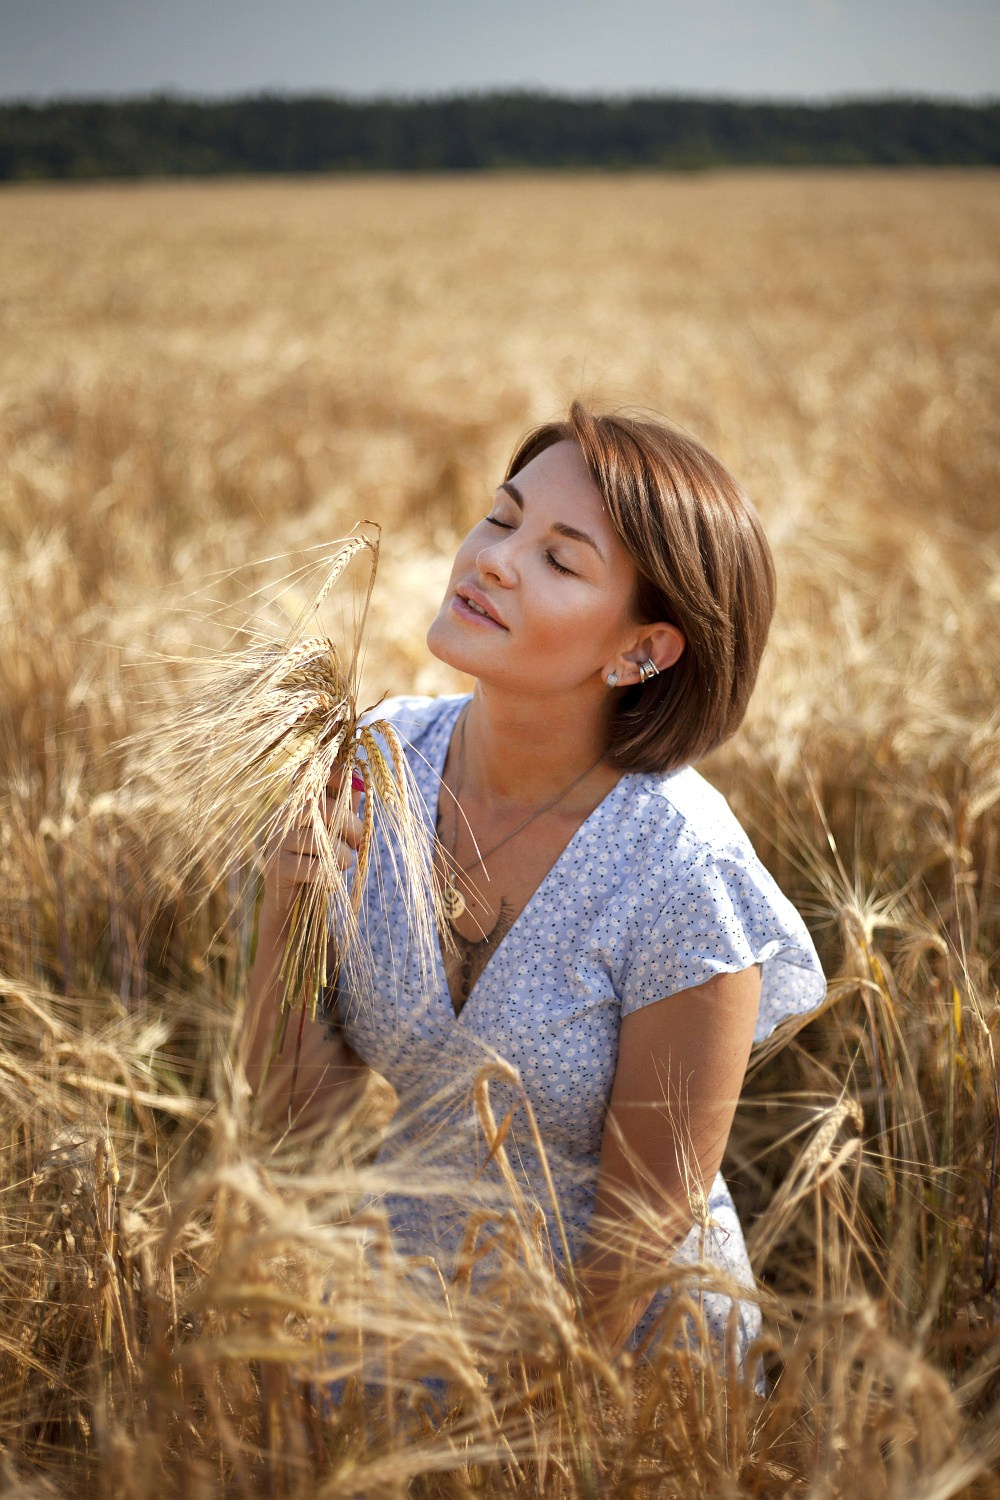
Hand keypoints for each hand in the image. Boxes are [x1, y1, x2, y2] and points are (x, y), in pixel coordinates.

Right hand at [261, 767, 364, 919]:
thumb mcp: (333, 832)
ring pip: (322, 839)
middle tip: (357, 844)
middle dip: (352, 827)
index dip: (335, 773)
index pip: (309, 772)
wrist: (289, 905)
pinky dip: (329, 877)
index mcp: (298, 804)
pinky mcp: (277, 866)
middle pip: (324, 808)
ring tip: (343, 865)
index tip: (359, 785)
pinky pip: (315, 867)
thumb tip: (363, 782)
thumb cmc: (317, 861)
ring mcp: (278, 840)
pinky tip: (328, 883)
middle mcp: (285, 817)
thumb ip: (344, 808)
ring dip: (343, 856)